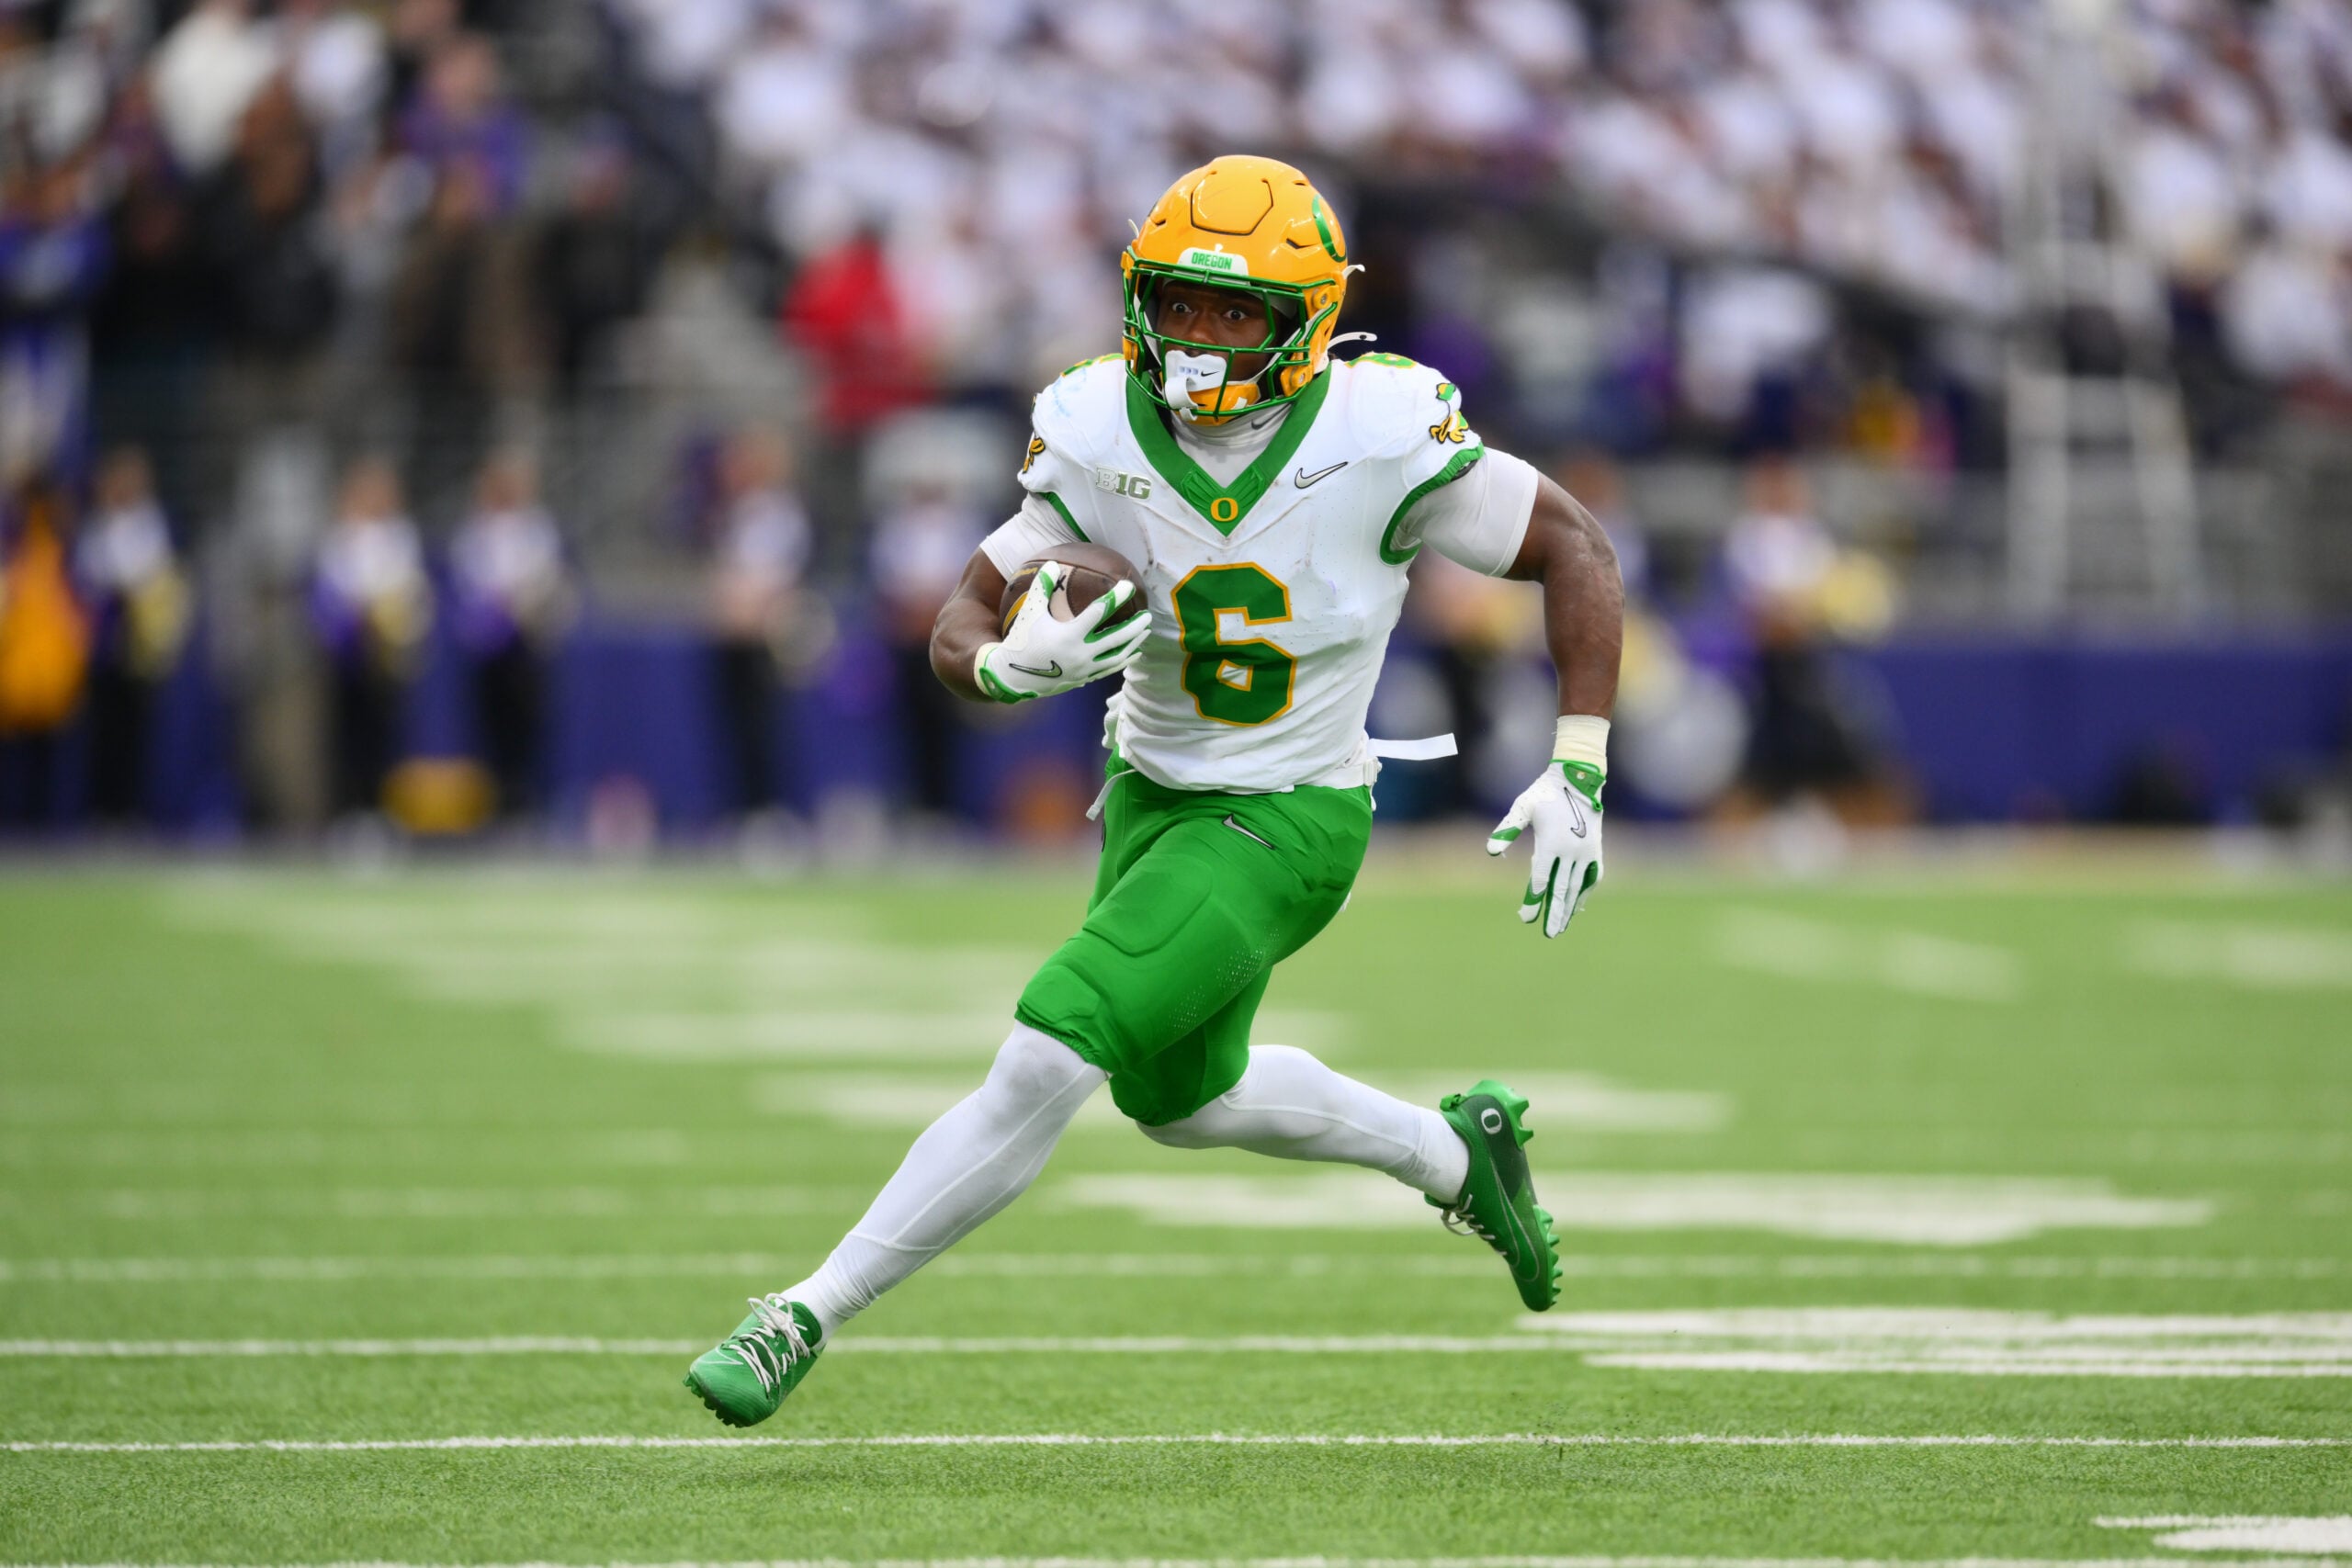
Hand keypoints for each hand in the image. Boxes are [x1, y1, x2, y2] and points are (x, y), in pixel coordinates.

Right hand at [974, 561, 1152, 702]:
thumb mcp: (1030, 612)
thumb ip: (1042, 587)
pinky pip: (1109, 669)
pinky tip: (1133, 652)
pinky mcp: (1083, 678)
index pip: (1099, 612)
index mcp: (1069, 635)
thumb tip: (1050, 563)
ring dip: (1133, 644)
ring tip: (1145, 631)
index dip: (1116, 597)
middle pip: (1116, 638)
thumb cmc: (1021, 640)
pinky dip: (1123, 660)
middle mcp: (1080, 654)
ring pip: (1117, 656)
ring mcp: (1084, 669)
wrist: (1013, 676)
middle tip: (1148, 614)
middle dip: (1134, 626)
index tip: (1129, 586)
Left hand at [1486, 762, 1603, 937]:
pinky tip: (1578, 906)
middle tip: (1548, 933)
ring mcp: (1586, 851)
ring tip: (1561, 926)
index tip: (1525, 917)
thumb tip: (1490, 850)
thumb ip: (1507, 829)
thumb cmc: (1544, 793)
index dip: (1533, 900)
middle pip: (1561, 890)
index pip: (1540, 880)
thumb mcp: (1522, 807)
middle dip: (1554, 913)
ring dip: (1569, 908)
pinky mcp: (1596, 849)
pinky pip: (1592, 877)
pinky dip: (1584, 892)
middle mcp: (1571, 851)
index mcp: (1551, 844)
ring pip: (1577, 886)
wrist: (1578, 779)